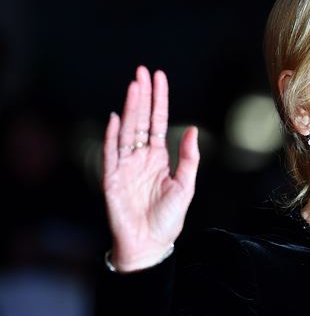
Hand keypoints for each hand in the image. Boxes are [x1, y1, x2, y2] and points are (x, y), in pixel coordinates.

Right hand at [103, 66, 199, 271]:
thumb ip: (188, 158)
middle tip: (142, 71)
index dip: (158, 100)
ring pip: (126, 131)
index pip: (158, 122)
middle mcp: (140, 158)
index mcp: (158, 158)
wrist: (150, 244)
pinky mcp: (112, 179)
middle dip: (142, 96)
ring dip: (130, 109)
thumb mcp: (185, 186)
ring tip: (134, 87)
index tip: (159, 78)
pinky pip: (111, 153)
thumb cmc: (168, 218)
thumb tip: (193, 130)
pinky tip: (115, 118)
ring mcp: (124, 166)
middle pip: (140, 120)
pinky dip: (111, 136)